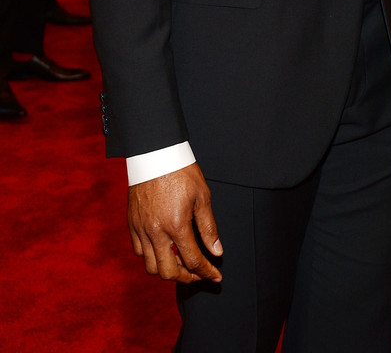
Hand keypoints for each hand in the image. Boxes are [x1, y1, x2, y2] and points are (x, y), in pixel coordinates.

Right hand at [127, 162, 222, 282]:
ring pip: (150, 266)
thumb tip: (216, 251)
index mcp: (176, 225)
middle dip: (186, 278)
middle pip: (168, 272)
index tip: (215, 276)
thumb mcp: (202, 196)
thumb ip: (208, 227)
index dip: (207, 272)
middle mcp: (156, 232)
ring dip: (167, 269)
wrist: (155, 154)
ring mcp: (141, 229)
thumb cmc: (181, 172)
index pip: (193, 260)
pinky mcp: (131, 223)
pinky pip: (138, 251)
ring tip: (181, 261)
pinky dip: (151, 256)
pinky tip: (163, 248)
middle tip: (198, 272)